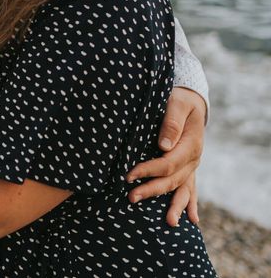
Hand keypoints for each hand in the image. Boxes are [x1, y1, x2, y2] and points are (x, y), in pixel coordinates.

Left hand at [126, 87, 205, 225]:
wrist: (192, 101)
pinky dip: (191, 203)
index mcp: (190, 144)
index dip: (148, 170)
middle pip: (172, 179)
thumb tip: (164, 145)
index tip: (129, 175)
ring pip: (183, 188)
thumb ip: (171, 122)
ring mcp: (192, 165)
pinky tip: (192, 220)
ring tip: (169, 223)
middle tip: (131, 197)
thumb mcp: (177, 103)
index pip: (167, 163)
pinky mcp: (188, 167)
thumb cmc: (180, 100)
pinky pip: (192, 188)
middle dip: (152, 190)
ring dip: (174, 205)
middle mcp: (193, 158)